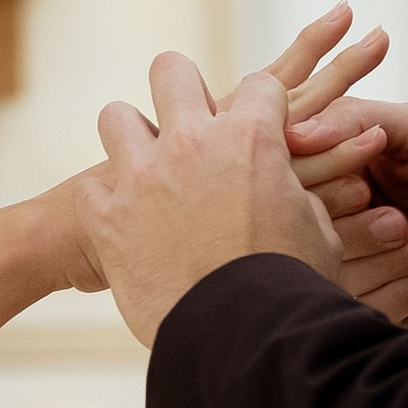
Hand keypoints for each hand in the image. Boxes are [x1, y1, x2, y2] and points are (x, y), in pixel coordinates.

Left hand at [80, 54, 339, 346]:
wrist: (244, 337)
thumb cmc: (291, 288)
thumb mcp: (317, 232)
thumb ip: (299, 197)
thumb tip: (291, 191)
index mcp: (251, 139)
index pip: (260, 85)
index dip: (265, 105)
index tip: (262, 125)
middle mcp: (193, 143)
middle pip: (170, 70)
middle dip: (180, 89)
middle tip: (187, 120)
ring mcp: (144, 177)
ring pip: (115, 116)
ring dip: (131, 138)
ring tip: (143, 167)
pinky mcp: (108, 218)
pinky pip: (91, 188)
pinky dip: (103, 204)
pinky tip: (119, 223)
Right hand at [286, 94, 407, 331]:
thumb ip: (358, 119)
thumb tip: (293, 131)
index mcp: (347, 164)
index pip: (296, 173)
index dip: (322, 181)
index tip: (362, 184)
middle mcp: (344, 214)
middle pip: (302, 230)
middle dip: (356, 227)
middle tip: (401, 219)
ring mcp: (362, 261)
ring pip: (329, 272)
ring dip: (387, 259)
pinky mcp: (383, 304)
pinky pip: (362, 307)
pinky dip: (403, 288)